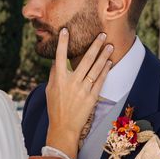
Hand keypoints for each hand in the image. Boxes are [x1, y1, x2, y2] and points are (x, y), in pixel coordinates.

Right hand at [45, 29, 112, 158]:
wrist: (63, 127)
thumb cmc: (55, 108)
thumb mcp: (49, 90)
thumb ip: (53, 74)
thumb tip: (56, 61)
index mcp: (59, 79)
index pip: (59, 57)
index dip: (62, 43)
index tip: (65, 30)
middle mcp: (71, 82)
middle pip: (85, 60)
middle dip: (95, 46)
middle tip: (102, 34)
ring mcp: (83, 90)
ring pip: (95, 68)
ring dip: (104, 56)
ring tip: (110, 45)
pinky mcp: (91, 97)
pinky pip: (100, 80)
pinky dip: (105, 70)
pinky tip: (109, 62)